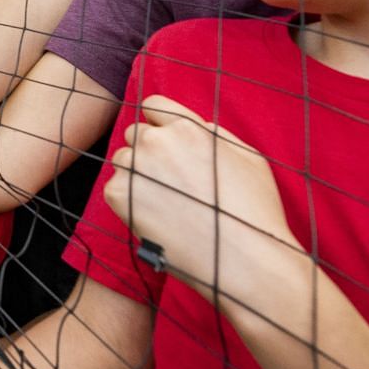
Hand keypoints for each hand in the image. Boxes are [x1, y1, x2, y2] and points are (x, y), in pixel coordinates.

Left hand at [103, 96, 294, 300]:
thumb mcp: (247, 157)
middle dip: (148, 151)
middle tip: (169, 181)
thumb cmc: (252, 211)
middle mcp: (156, 141)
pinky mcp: (119, 195)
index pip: (153, 105)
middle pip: (136, 133)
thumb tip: (192, 125)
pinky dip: (129, 200)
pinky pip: (116, 188)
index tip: (166, 142)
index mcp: (187, 127)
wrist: (243, 262)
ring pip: (123, 160)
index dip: (159, 124)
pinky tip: (156, 218)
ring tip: (164, 202)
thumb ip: (214, 133)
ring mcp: (135, 168)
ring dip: (136, 174)